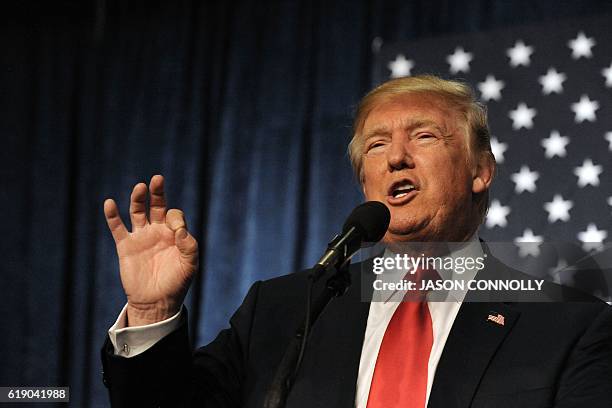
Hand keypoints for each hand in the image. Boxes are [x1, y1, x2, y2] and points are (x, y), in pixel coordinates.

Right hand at [104, 175, 198, 325]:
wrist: (157, 303)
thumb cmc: (177, 283)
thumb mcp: (190, 265)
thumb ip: (189, 245)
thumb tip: (179, 229)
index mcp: (174, 234)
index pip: (174, 215)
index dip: (175, 218)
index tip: (176, 230)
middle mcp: (157, 231)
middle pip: (156, 205)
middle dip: (157, 192)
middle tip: (157, 179)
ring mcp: (141, 237)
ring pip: (137, 212)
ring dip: (137, 198)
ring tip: (140, 187)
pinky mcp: (126, 246)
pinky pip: (117, 228)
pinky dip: (112, 216)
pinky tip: (109, 203)